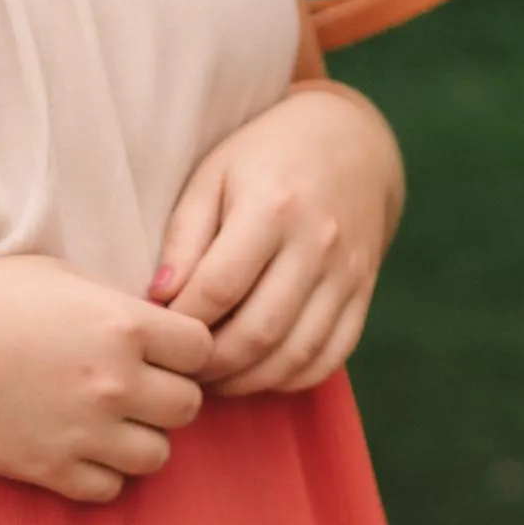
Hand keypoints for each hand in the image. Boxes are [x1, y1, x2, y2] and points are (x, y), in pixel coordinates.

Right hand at [0, 256, 214, 501]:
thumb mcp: (57, 276)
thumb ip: (114, 303)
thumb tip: (153, 325)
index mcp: (120, 323)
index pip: (202, 348)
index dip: (186, 350)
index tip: (162, 350)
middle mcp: (113, 381)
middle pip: (188, 407)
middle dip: (167, 396)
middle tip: (135, 388)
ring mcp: (85, 430)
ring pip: (158, 455)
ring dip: (139, 439)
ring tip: (108, 422)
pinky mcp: (52, 468)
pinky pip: (110, 489)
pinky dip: (102, 473)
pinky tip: (79, 448)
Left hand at [149, 83, 401, 396]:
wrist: (351, 143)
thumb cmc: (265, 157)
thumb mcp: (213, 176)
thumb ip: (184, 236)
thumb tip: (159, 297)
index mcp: (273, 208)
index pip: (219, 289)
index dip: (182, 322)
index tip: (160, 330)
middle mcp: (318, 245)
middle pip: (258, 333)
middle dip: (211, 364)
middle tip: (182, 366)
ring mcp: (347, 274)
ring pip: (295, 356)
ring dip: (248, 380)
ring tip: (213, 375)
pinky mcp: (364, 293)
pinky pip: (330, 357)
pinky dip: (290, 378)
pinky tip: (258, 372)